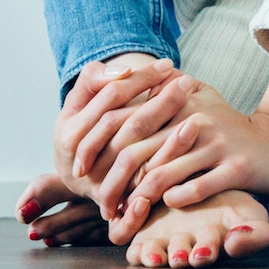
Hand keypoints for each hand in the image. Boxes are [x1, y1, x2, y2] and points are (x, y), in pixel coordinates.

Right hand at [53, 56, 190, 201]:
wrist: (76, 177)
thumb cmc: (84, 128)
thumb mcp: (78, 102)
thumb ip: (93, 80)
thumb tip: (123, 70)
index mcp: (70, 133)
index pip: (111, 98)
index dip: (140, 79)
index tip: (168, 64)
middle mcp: (82, 162)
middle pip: (129, 127)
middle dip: (162, 102)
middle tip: (189, 82)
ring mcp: (101, 184)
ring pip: (139, 158)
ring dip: (170, 137)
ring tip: (198, 114)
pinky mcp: (118, 203)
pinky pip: (144, 189)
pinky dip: (166, 168)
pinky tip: (188, 147)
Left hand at [100, 83, 268, 242]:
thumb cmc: (230, 126)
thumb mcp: (201, 97)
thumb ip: (165, 85)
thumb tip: (125, 74)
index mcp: (179, 103)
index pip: (125, 120)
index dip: (97, 146)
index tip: (83, 170)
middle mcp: (194, 120)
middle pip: (135, 150)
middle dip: (112, 182)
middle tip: (100, 205)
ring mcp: (216, 144)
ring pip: (161, 173)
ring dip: (137, 200)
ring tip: (125, 215)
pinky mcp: (236, 168)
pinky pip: (195, 188)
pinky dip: (173, 200)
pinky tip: (164, 207)